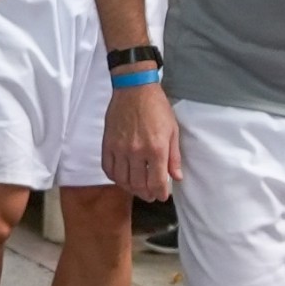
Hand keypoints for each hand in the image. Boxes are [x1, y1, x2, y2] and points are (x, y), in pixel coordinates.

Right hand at [102, 79, 179, 200]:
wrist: (134, 89)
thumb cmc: (157, 108)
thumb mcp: (172, 131)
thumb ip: (174, 157)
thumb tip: (176, 177)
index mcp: (156, 149)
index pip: (157, 182)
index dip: (160, 193)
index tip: (162, 196)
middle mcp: (137, 151)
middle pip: (139, 184)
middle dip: (146, 194)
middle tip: (150, 195)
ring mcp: (119, 148)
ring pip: (122, 179)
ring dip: (130, 188)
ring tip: (137, 189)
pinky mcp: (107, 143)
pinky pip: (108, 168)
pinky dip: (115, 177)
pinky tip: (122, 177)